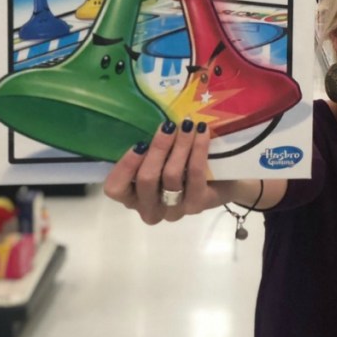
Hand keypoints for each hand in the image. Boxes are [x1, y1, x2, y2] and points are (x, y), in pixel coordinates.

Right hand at [103, 119, 224, 224]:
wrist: (220, 182)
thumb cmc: (181, 166)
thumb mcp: (159, 158)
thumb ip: (149, 150)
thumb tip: (153, 126)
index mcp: (133, 198)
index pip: (116, 189)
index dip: (125, 166)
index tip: (140, 143)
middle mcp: (150, 209)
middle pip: (146, 179)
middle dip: (158, 148)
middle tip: (169, 126)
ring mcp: (174, 210)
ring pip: (171, 176)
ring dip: (180, 146)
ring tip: (188, 125)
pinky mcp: (198, 205)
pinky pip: (195, 174)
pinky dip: (197, 150)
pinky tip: (202, 133)